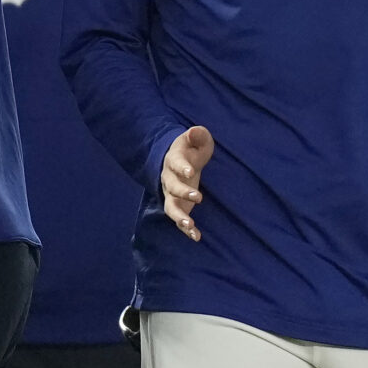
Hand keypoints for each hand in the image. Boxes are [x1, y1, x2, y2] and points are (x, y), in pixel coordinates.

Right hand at [161, 126, 213, 240]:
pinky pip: (179, 220)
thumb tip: (196, 131)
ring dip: (179, 217)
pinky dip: (187, 229)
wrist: (181, 162)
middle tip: (198, 197)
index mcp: (174, 160)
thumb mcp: (197, 139)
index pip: (176, 164)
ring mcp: (172, 195)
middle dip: (183, 193)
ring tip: (190, 224)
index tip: (191, 171)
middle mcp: (169, 179)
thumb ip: (198, 135)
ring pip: (171, 207)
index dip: (182, 168)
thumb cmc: (191, 150)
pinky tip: (196, 237)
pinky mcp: (179, 207)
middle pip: (172, 187)